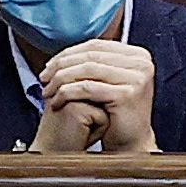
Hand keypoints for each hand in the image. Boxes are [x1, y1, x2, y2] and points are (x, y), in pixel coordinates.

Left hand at [31, 38, 157, 155]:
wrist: (131, 141)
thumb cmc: (116, 112)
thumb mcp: (109, 80)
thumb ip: (95, 62)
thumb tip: (64, 53)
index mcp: (138, 55)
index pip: (95, 45)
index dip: (68, 53)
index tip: (49, 65)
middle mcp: (142, 63)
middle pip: (90, 56)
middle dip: (61, 66)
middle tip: (43, 77)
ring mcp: (136, 78)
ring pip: (86, 70)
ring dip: (60, 79)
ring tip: (47, 90)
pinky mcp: (126, 94)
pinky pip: (87, 88)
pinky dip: (66, 93)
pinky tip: (56, 101)